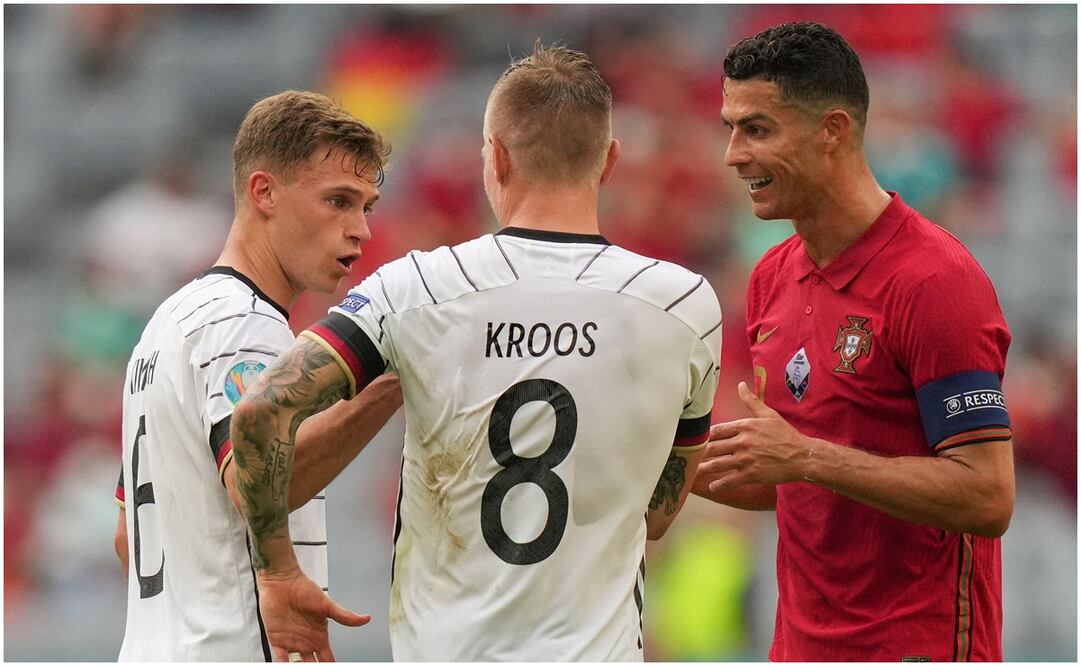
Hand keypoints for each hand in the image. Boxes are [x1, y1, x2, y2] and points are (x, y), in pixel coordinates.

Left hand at [256, 568, 370, 661]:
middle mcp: (305, 642)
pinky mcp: (276, 641)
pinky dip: (282, 665)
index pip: (327, 658)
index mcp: (319, 636)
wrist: (282, 582)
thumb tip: (365, 619)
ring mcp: (291, 643)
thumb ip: (344, 616)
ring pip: (296, 664)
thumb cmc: (303, 589)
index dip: (332, 665)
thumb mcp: (327, 605)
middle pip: (312, 665)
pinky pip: (280, 659)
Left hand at [698, 382, 815, 492]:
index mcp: (744, 426)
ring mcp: (745, 459)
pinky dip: (719, 485)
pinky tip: (713, 487)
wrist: (802, 456)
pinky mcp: (751, 475)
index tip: (697, 441)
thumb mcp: (768, 414)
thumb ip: (751, 401)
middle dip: (700, 454)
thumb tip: (741, 385)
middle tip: (689, 458)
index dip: (704, 437)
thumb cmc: (785, 434)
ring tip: (694, 472)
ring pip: (717, 464)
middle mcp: (742, 442)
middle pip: (712, 448)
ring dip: (704, 469)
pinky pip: (730, 480)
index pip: (716, 430)